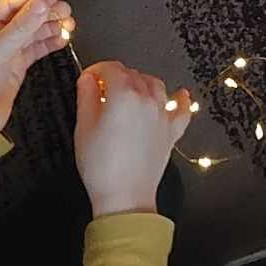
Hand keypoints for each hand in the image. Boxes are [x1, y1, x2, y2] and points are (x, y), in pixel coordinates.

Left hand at [0, 0, 72, 130]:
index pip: (11, 3)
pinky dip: (49, 42)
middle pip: (25, 16)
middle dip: (46, 12)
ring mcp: (6, 51)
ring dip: (50, 26)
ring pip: (33, 31)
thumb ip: (21, 26)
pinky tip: (60, 39)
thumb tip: (40, 4)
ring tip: (68, 24)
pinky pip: (36, 48)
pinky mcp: (15, 65)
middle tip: (65, 11)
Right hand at [74, 59, 193, 216]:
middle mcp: (147, 99)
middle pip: (132, 74)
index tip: (89, 78)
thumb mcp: (83, 128)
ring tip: (128, 92)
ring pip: (155, 84)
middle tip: (101, 90)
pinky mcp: (172, 131)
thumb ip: (86, 97)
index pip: (111, 68)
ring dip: (140, 83)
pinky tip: (181, 95)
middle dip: (115, 77)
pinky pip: (182, 109)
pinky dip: (180, 100)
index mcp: (124, 95)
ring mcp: (162, 114)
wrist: (125, 197)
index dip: (97, 70)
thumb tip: (88, 79)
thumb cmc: (102, 167)